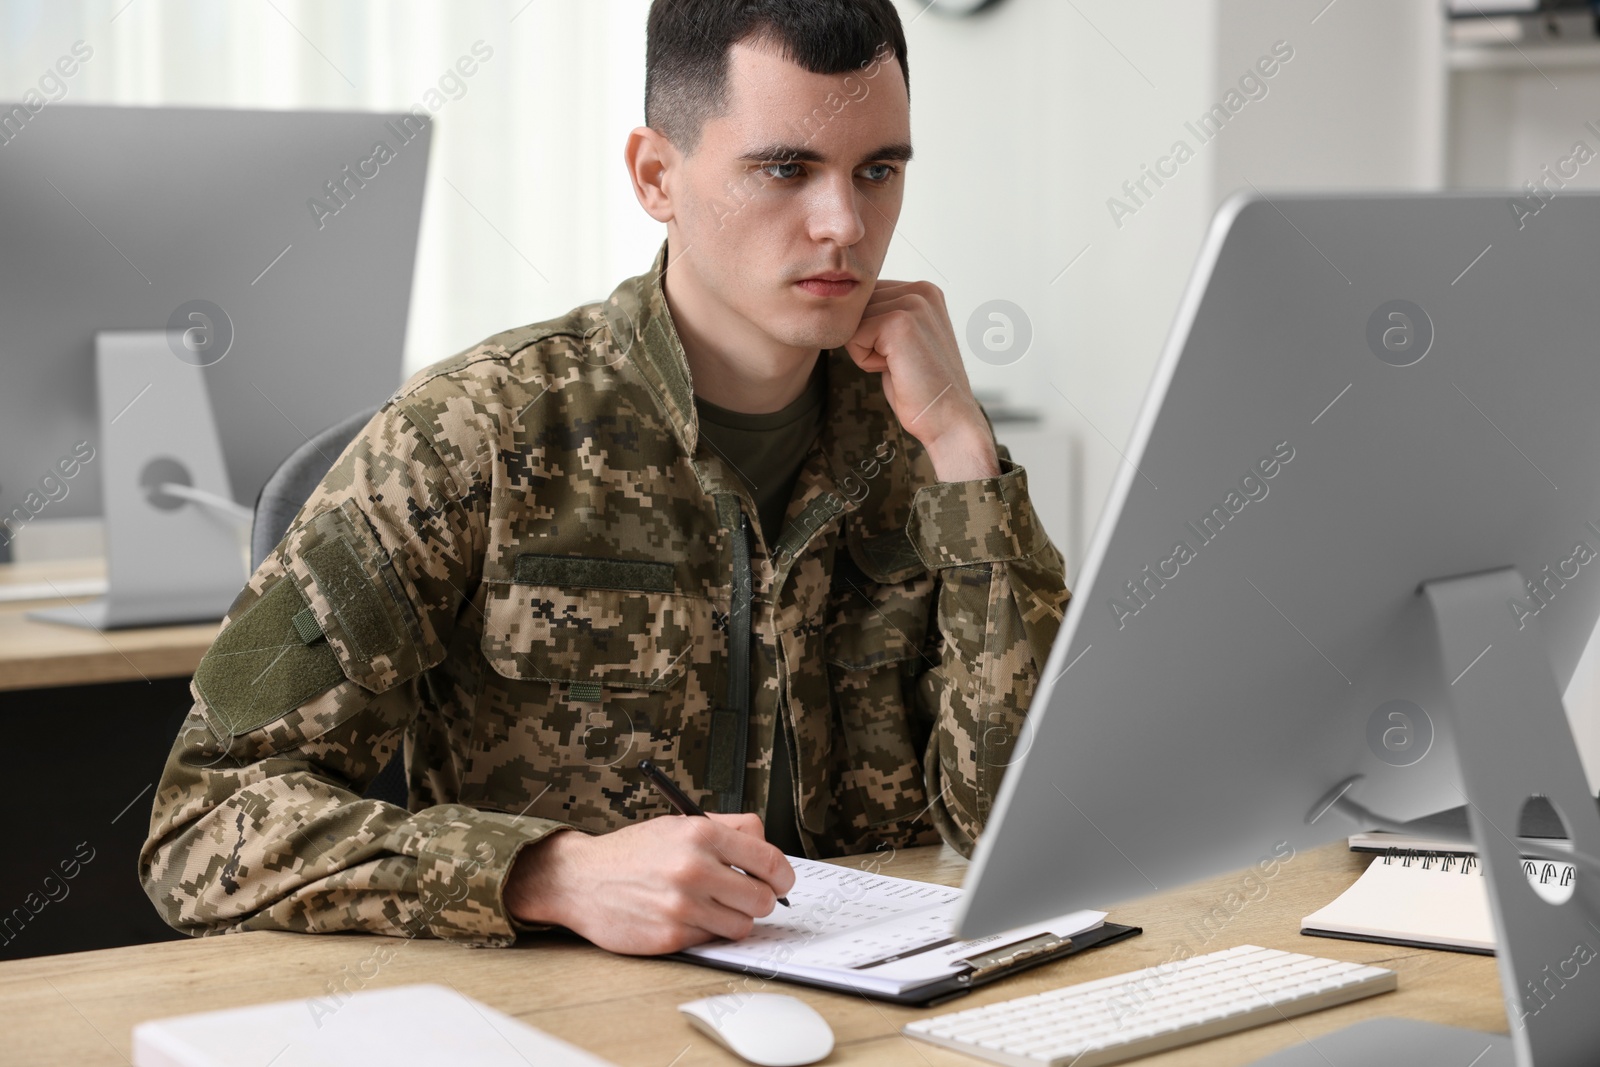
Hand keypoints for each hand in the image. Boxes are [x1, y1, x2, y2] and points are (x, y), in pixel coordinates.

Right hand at [503, 813, 795, 955]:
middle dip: (761, 900)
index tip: (782, 882)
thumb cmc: (633, 852)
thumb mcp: (680, 823)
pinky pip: (712, 940)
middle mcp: (694, 869)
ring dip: (735, 919)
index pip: (769, 861)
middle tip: (747, 897)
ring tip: (714, 906)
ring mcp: (682, 906)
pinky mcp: (671, 936)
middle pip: (763, 899)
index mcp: (701, 834)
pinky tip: (687, 917)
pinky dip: (707, 932)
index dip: (783, 876)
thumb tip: (767, 848)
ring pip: (743, 926)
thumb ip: (729, 829)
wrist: (580, 878)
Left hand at [844, 279, 999, 481]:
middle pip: (857, 308)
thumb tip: (846, 308)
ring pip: (853, 322)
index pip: (865, 298)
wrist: (947, 418)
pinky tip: (895, 370)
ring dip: (867, 351)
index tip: (902, 354)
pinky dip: (866, 360)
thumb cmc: (920, 386)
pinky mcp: (900, 322)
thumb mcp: (900, 340)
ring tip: (900, 366)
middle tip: (900, 363)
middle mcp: (921, 290)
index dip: (870, 333)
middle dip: (867, 341)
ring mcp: (913, 304)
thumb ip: (881, 315)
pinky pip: (854, 336)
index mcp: (923, 290)